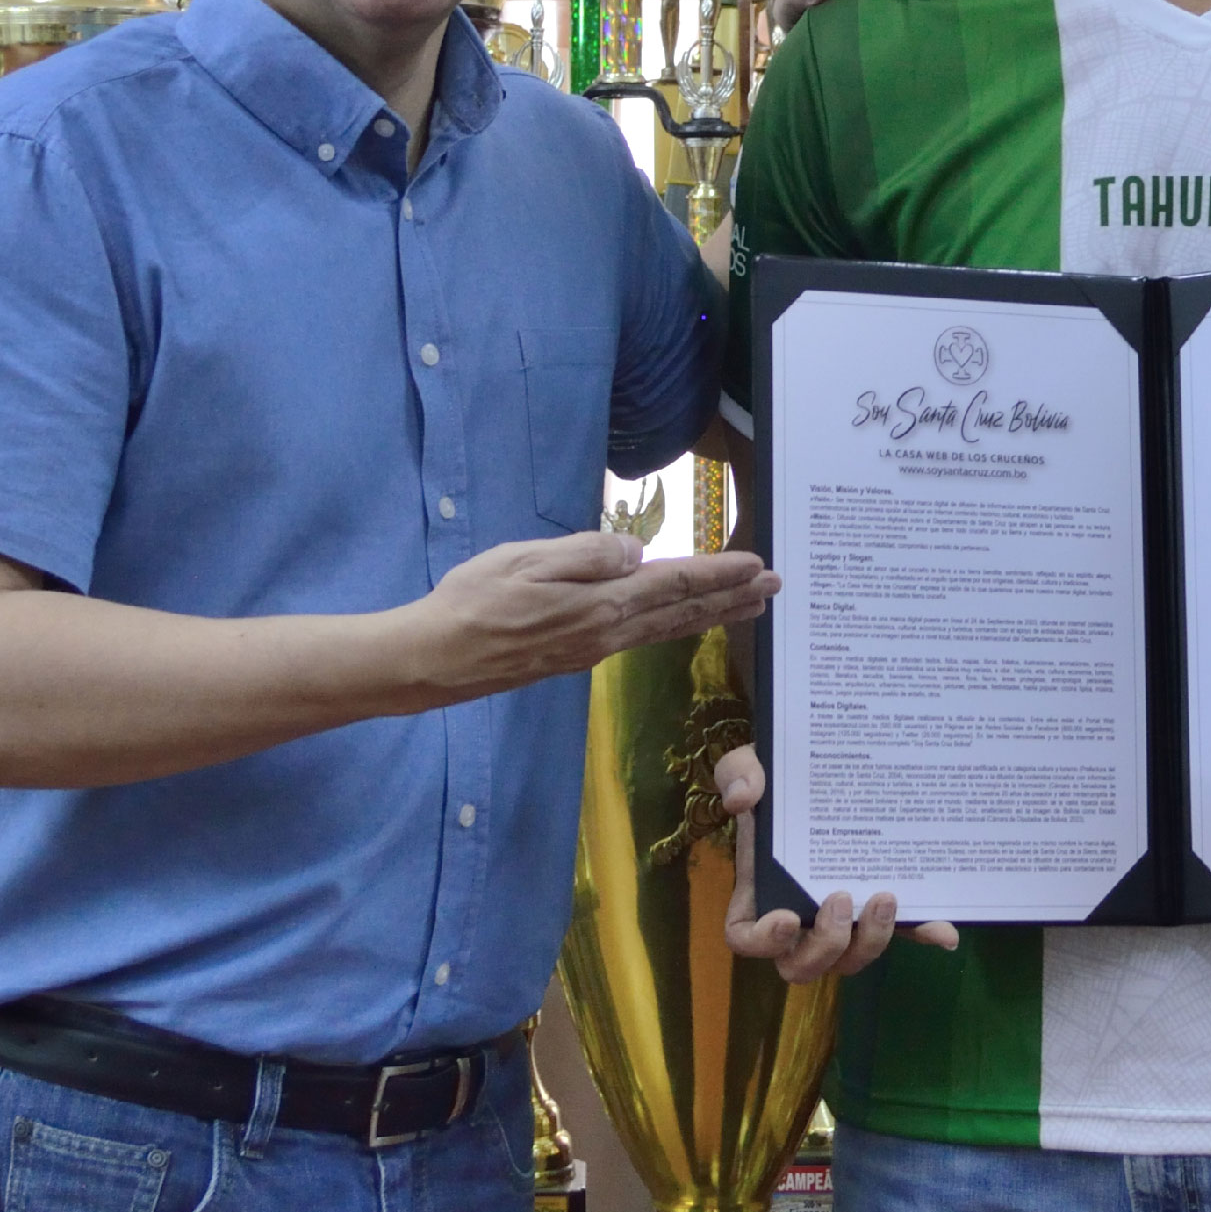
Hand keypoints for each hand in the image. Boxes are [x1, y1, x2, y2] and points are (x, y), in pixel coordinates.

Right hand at [418, 533, 775, 703]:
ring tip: (745, 605)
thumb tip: (637, 552)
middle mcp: (606, 634)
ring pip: (665, 629)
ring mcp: (591, 650)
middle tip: (774, 587)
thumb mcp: (526, 562)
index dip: (719, 574)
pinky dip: (673, 625)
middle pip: (681, 613)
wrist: (436, 659)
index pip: (674, 585)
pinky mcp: (574, 657)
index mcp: (600, 606)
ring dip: (710, 614)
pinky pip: (640, 637)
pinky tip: (676, 621)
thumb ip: (585, 555)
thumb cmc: (473, 602)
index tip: (758, 565)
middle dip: (730, 598)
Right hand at [715, 743, 959, 979]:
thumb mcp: (749, 763)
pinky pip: (902, 933)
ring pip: (851, 959)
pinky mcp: (882, 908)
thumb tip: (743, 797)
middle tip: (840, 899)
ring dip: (870, 941)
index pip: (746, 937)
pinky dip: (923, 934)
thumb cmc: (779, 777)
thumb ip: (737, 773)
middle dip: (824, 946)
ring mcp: (843, 918)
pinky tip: (944, 929)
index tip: (787, 917)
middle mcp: (800, 916)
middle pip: (803, 965)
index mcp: (760, 891)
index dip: (764, 941)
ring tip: (886, 896)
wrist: (825, 767)